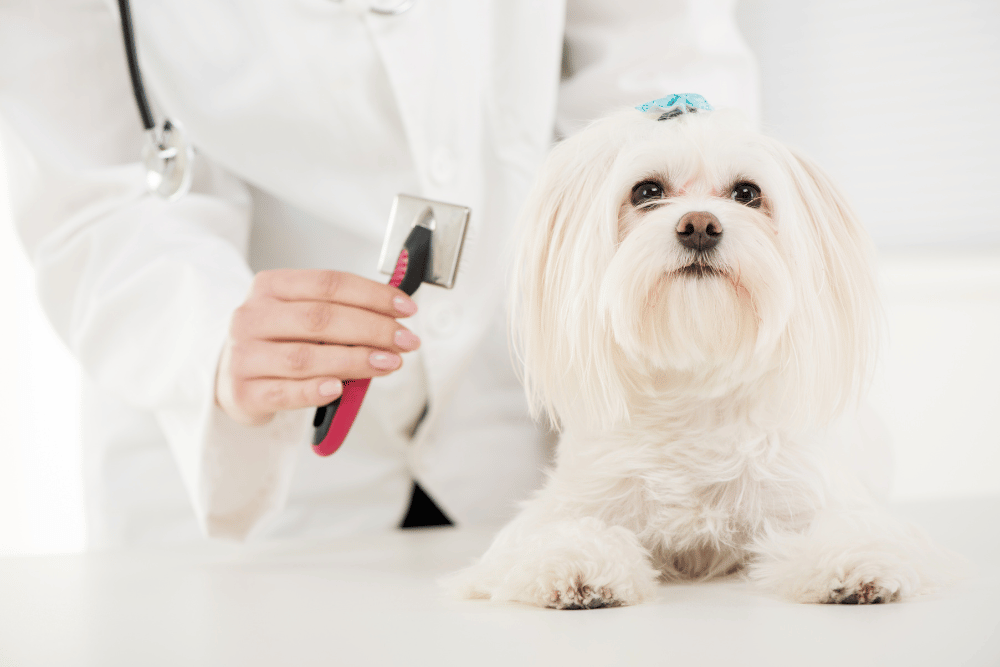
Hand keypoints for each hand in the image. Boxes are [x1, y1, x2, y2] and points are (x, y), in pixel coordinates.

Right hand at [216, 269, 419, 425]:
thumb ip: (341, 313)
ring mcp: (244, 356)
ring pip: (305, 357)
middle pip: (320, 318)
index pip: (328, 284)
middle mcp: (252, 317)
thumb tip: (395, 316)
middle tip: (405, 340)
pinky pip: (284, 392)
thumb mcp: (301, 316)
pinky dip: (315, 390)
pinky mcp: (243, 392)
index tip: (406, 308)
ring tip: (388, 363)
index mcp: (270, 287)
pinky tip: (340, 388)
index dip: (372, 295)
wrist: (231, 375)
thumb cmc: (278, 342)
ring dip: (355, 360)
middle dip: (372, 329)